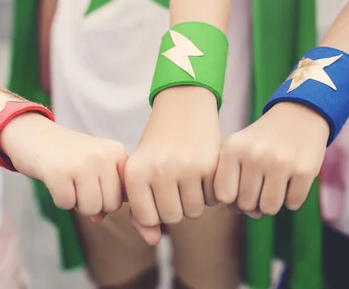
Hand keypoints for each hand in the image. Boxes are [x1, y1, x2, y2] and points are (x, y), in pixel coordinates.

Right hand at [0, 113, 127, 221]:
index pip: (127, 195)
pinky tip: (56, 181)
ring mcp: (82, 163)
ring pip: (91, 208)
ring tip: (69, 183)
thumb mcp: (94, 167)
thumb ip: (106, 192)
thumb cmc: (68, 156)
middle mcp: (104, 156)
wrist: (34, 134)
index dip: (109, 199)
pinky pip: (67, 204)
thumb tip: (99, 218)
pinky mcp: (59, 172)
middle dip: (94, 204)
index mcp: (117, 153)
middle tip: (79, 185)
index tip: (96, 187)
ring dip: (77, 204)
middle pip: (112, 205)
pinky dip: (60, 200)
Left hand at [125, 86, 220, 244]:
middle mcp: (159, 170)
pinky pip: (214, 198)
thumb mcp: (142, 172)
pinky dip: (211, 192)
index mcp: (135, 173)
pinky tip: (204, 173)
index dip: (157, 209)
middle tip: (177, 185)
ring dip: (195, 200)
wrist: (183, 107)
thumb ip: (141, 211)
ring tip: (190, 179)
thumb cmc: (158, 146)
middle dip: (177, 207)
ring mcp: (186, 167)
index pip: (148, 218)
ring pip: (194, 211)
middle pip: (172, 217)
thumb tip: (153, 241)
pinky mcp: (211, 165)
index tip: (159, 192)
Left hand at [214, 102, 328, 216]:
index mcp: (233, 149)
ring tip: (275, 183)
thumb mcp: (239, 151)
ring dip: (273, 202)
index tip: (240, 187)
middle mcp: (255, 155)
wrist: (300, 115)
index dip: (233, 198)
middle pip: (247, 204)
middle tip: (262, 183)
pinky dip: (292, 197)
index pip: (224, 196)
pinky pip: (293, 204)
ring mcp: (280, 162)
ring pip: (269, 208)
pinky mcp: (304, 170)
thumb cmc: (263, 141)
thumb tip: (253, 215)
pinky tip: (292, 179)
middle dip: (254, 200)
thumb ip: (233, 185)